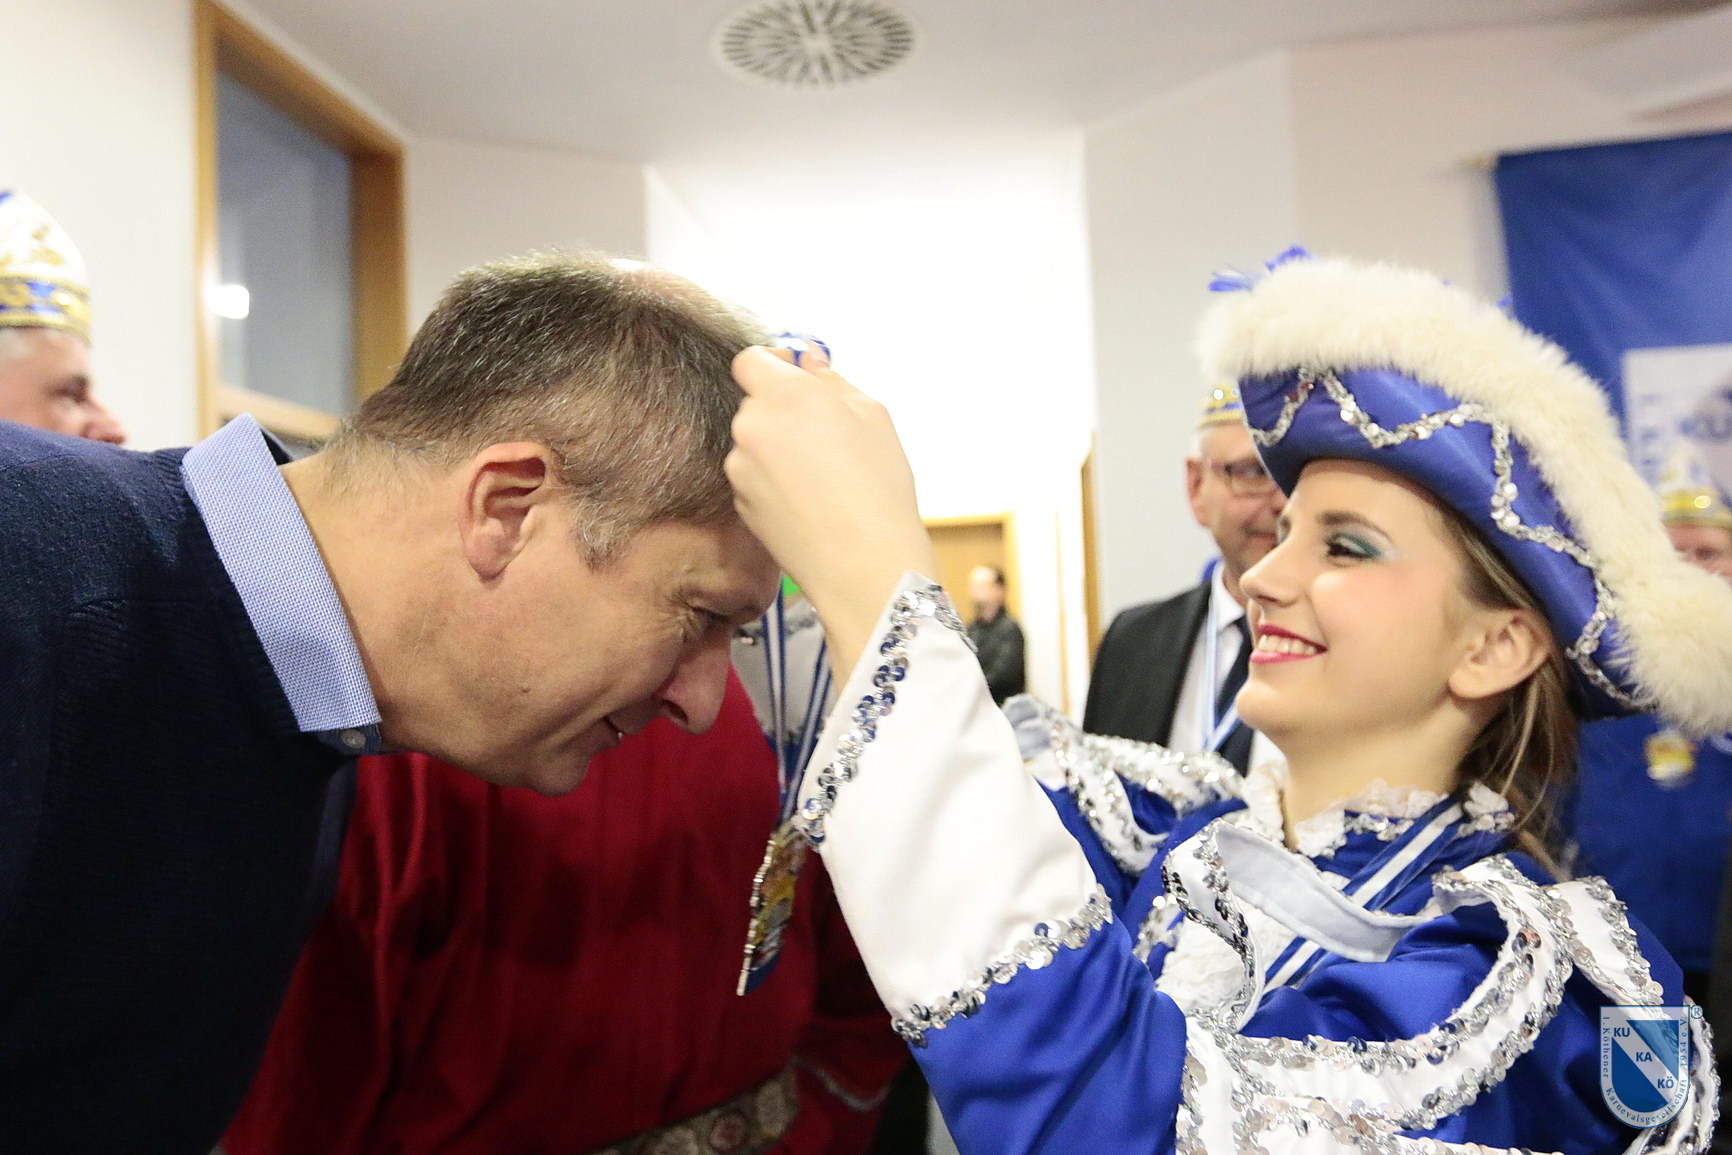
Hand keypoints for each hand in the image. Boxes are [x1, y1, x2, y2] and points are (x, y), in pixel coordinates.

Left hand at [727, 346, 936, 671]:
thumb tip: (807, 359)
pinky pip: (753, 477)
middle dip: (783, 412)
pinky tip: (808, 502)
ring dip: (778, 450)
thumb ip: (830, 378)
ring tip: (822, 478)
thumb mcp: (872, 416)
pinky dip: (773, 482)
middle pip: (755, 403)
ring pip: (755, 443)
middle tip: (827, 437)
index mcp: (784, 394)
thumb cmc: (878, 487)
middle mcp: (751, 425)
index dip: (773, 365)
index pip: (751, 359)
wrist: (862, 564)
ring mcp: (739, 466)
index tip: (796, 378)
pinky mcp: (738, 501)